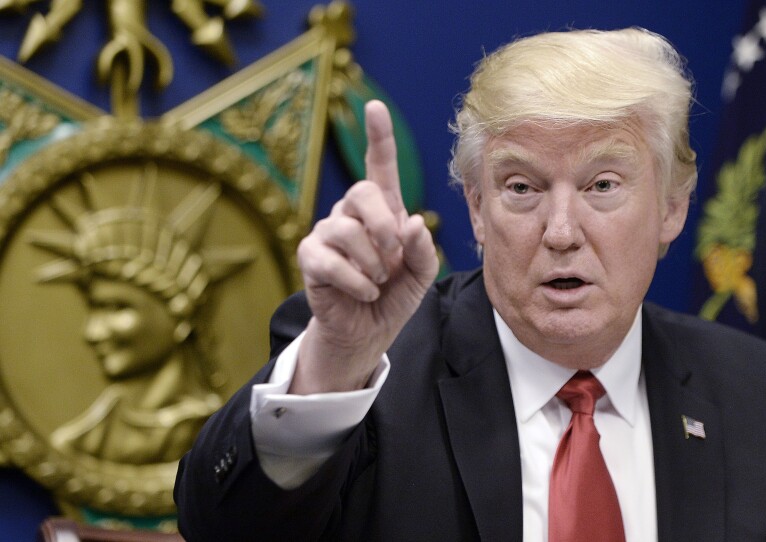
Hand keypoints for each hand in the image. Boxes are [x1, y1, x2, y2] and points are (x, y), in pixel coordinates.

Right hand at [292, 100, 438, 393]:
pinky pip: (329, 258)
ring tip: (378, 280)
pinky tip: (365, 291)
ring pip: (344, 228)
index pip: (378, 166)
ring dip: (371, 260)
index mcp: (383, 210)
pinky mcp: (310, 258)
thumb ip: (422, 249)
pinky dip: (356, 280)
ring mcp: (327, 234)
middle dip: (383, 225)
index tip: (375, 106)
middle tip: (393, 256)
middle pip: (360, 191)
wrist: (368, 331)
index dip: (378, 136)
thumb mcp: (421, 274)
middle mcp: (351, 214)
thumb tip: (413, 222)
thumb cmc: (394, 295)